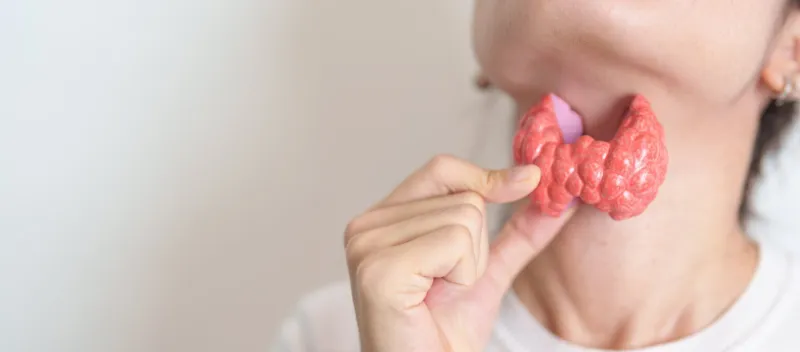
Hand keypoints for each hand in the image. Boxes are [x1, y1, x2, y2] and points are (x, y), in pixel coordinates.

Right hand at [344, 155, 574, 351]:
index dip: (485, 176)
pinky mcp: (379, 268)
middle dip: (475, 248)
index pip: (441, 169)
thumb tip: (552, 197)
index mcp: (383, 219)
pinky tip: (430, 300)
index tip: (527, 182)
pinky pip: (454, 243)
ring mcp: (367, 245)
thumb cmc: (443, 332)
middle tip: (445, 285)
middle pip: (463, 197)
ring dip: (468, 266)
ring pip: (464, 219)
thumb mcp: (485, 271)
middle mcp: (367, 226)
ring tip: (436, 294)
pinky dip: (460, 276)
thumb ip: (515, 233)